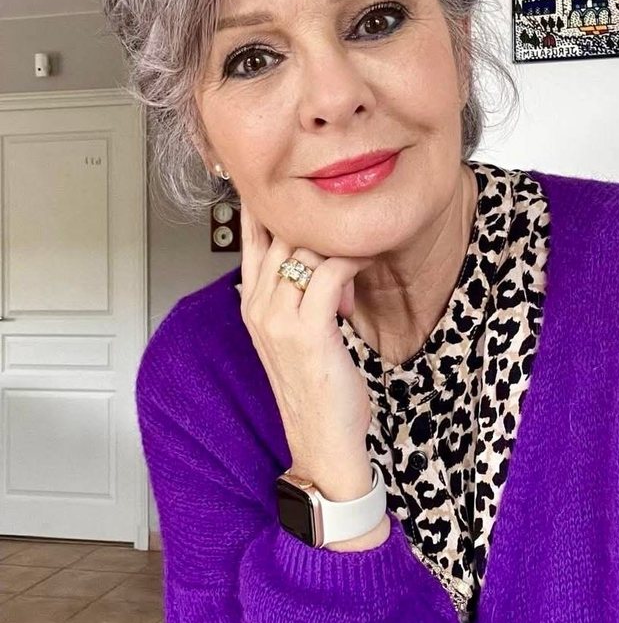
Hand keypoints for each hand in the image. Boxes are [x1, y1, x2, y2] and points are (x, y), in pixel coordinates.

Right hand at [238, 200, 374, 475]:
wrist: (322, 441)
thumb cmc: (317, 388)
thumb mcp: (295, 335)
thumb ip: (293, 295)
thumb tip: (312, 258)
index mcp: (251, 304)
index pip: (249, 236)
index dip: (266, 204)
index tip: (287, 180)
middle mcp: (257, 306)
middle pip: (279, 233)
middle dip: (317, 226)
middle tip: (346, 234)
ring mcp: (278, 319)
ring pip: (303, 248)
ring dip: (338, 244)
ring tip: (359, 255)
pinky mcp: (308, 330)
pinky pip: (328, 272)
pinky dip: (351, 260)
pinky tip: (365, 260)